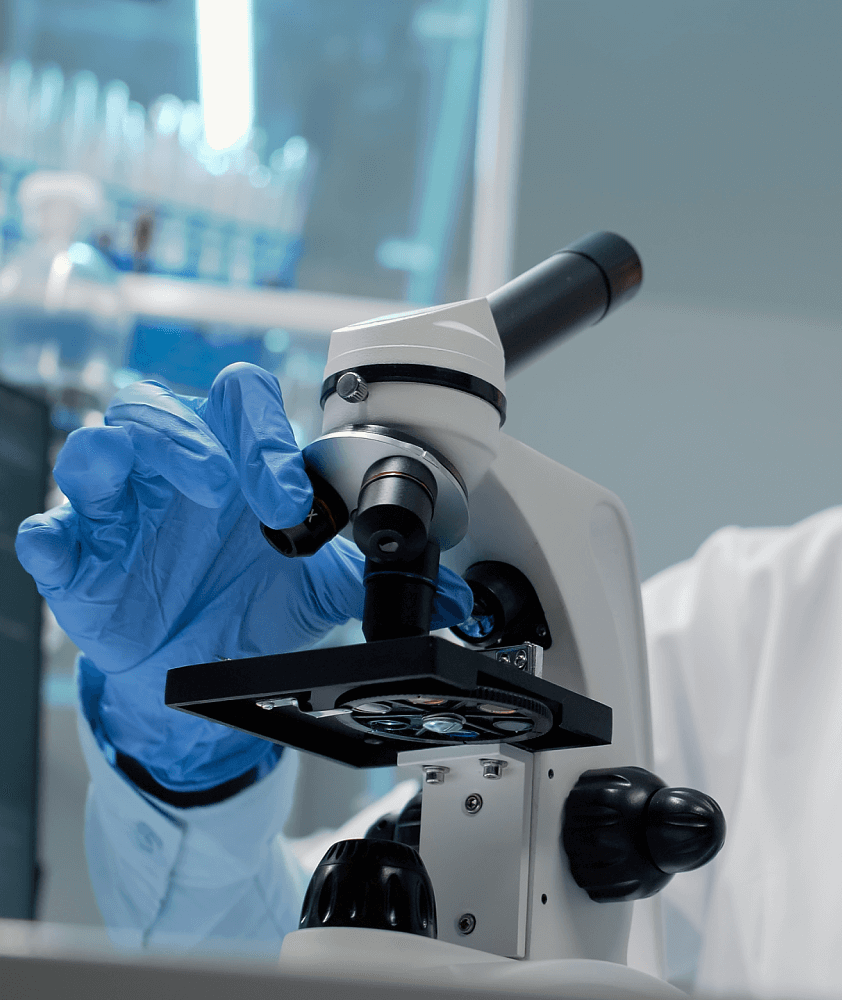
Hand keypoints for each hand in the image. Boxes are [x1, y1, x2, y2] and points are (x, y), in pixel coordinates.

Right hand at [16, 363, 472, 791]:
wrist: (207, 665)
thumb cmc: (256, 601)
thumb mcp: (324, 586)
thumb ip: (378, 574)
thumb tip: (458, 596)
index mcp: (235, 459)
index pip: (238, 400)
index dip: (261, 433)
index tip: (290, 496)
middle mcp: (174, 472)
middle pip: (157, 408)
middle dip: (193, 439)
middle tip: (227, 487)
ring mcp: (120, 513)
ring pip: (94, 448)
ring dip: (118, 458)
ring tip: (156, 491)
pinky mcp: (79, 563)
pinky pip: (46, 534)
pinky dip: (51, 536)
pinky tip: (66, 547)